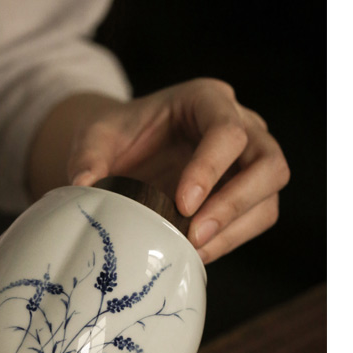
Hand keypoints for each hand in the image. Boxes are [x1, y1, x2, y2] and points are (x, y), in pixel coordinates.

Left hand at [28, 78, 290, 263]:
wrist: (130, 150)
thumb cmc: (120, 136)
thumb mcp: (96, 136)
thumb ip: (88, 156)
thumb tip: (83, 187)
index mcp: (206, 100)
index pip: (227, 130)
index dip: (210, 169)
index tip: (182, 204)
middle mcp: (241, 123)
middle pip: (268, 161)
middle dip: (235, 202)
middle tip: (196, 233)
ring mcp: (251, 158)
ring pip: (270, 193)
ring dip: (237, 226)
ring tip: (194, 248)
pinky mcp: (250, 191)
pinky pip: (258, 217)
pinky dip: (232, 239)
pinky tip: (198, 253)